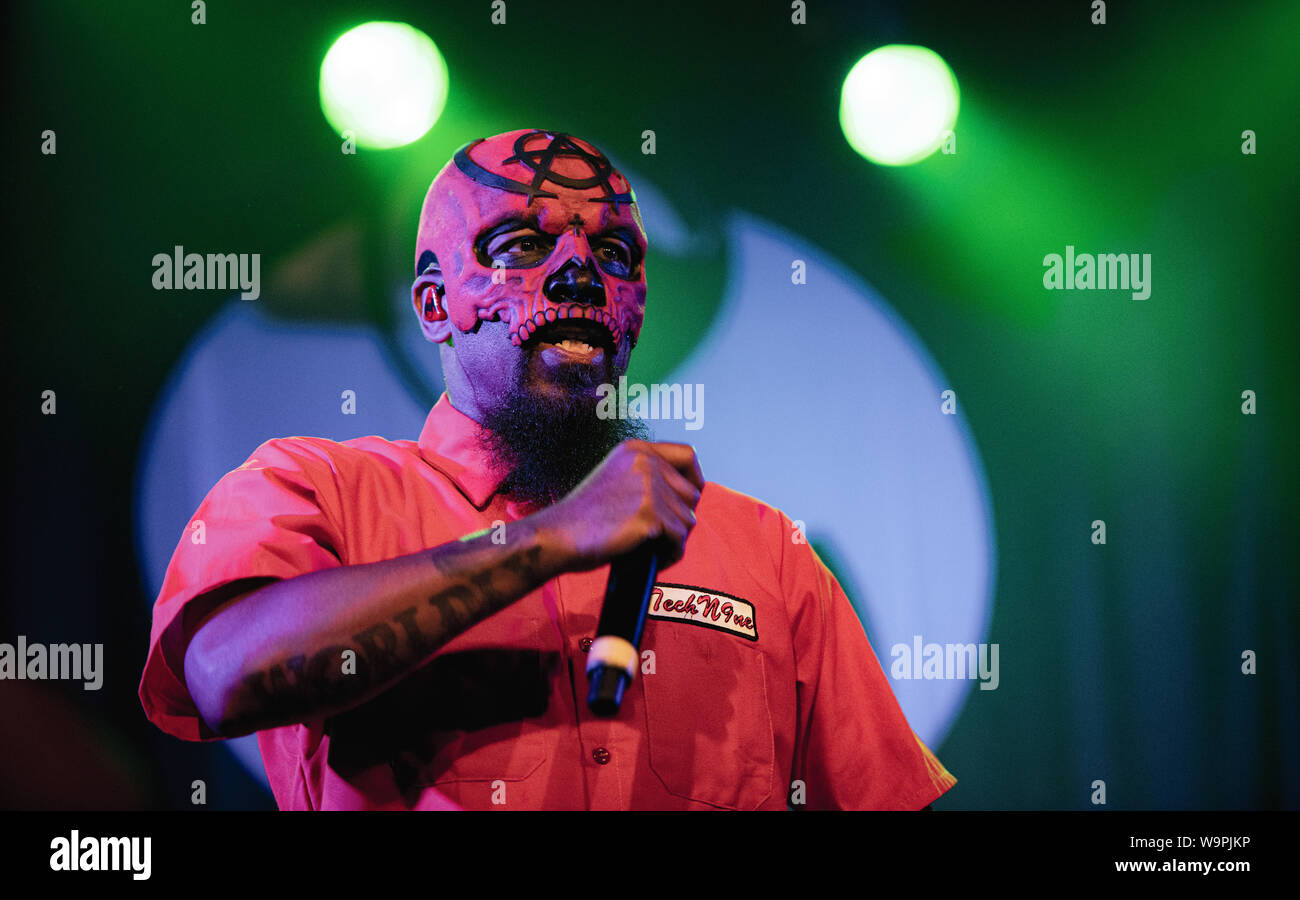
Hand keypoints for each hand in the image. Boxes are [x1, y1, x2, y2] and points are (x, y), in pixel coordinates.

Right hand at [531, 440, 704, 570]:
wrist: (558, 536)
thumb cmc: (584, 518)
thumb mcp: (617, 480)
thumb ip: (648, 479)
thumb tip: (691, 493)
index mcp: (635, 450)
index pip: (688, 455)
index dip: (696, 478)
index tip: (691, 499)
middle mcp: (645, 462)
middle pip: (691, 493)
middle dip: (680, 518)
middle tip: (660, 536)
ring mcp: (648, 486)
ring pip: (687, 519)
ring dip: (674, 539)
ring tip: (653, 548)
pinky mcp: (649, 513)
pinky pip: (678, 538)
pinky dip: (670, 553)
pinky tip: (654, 558)